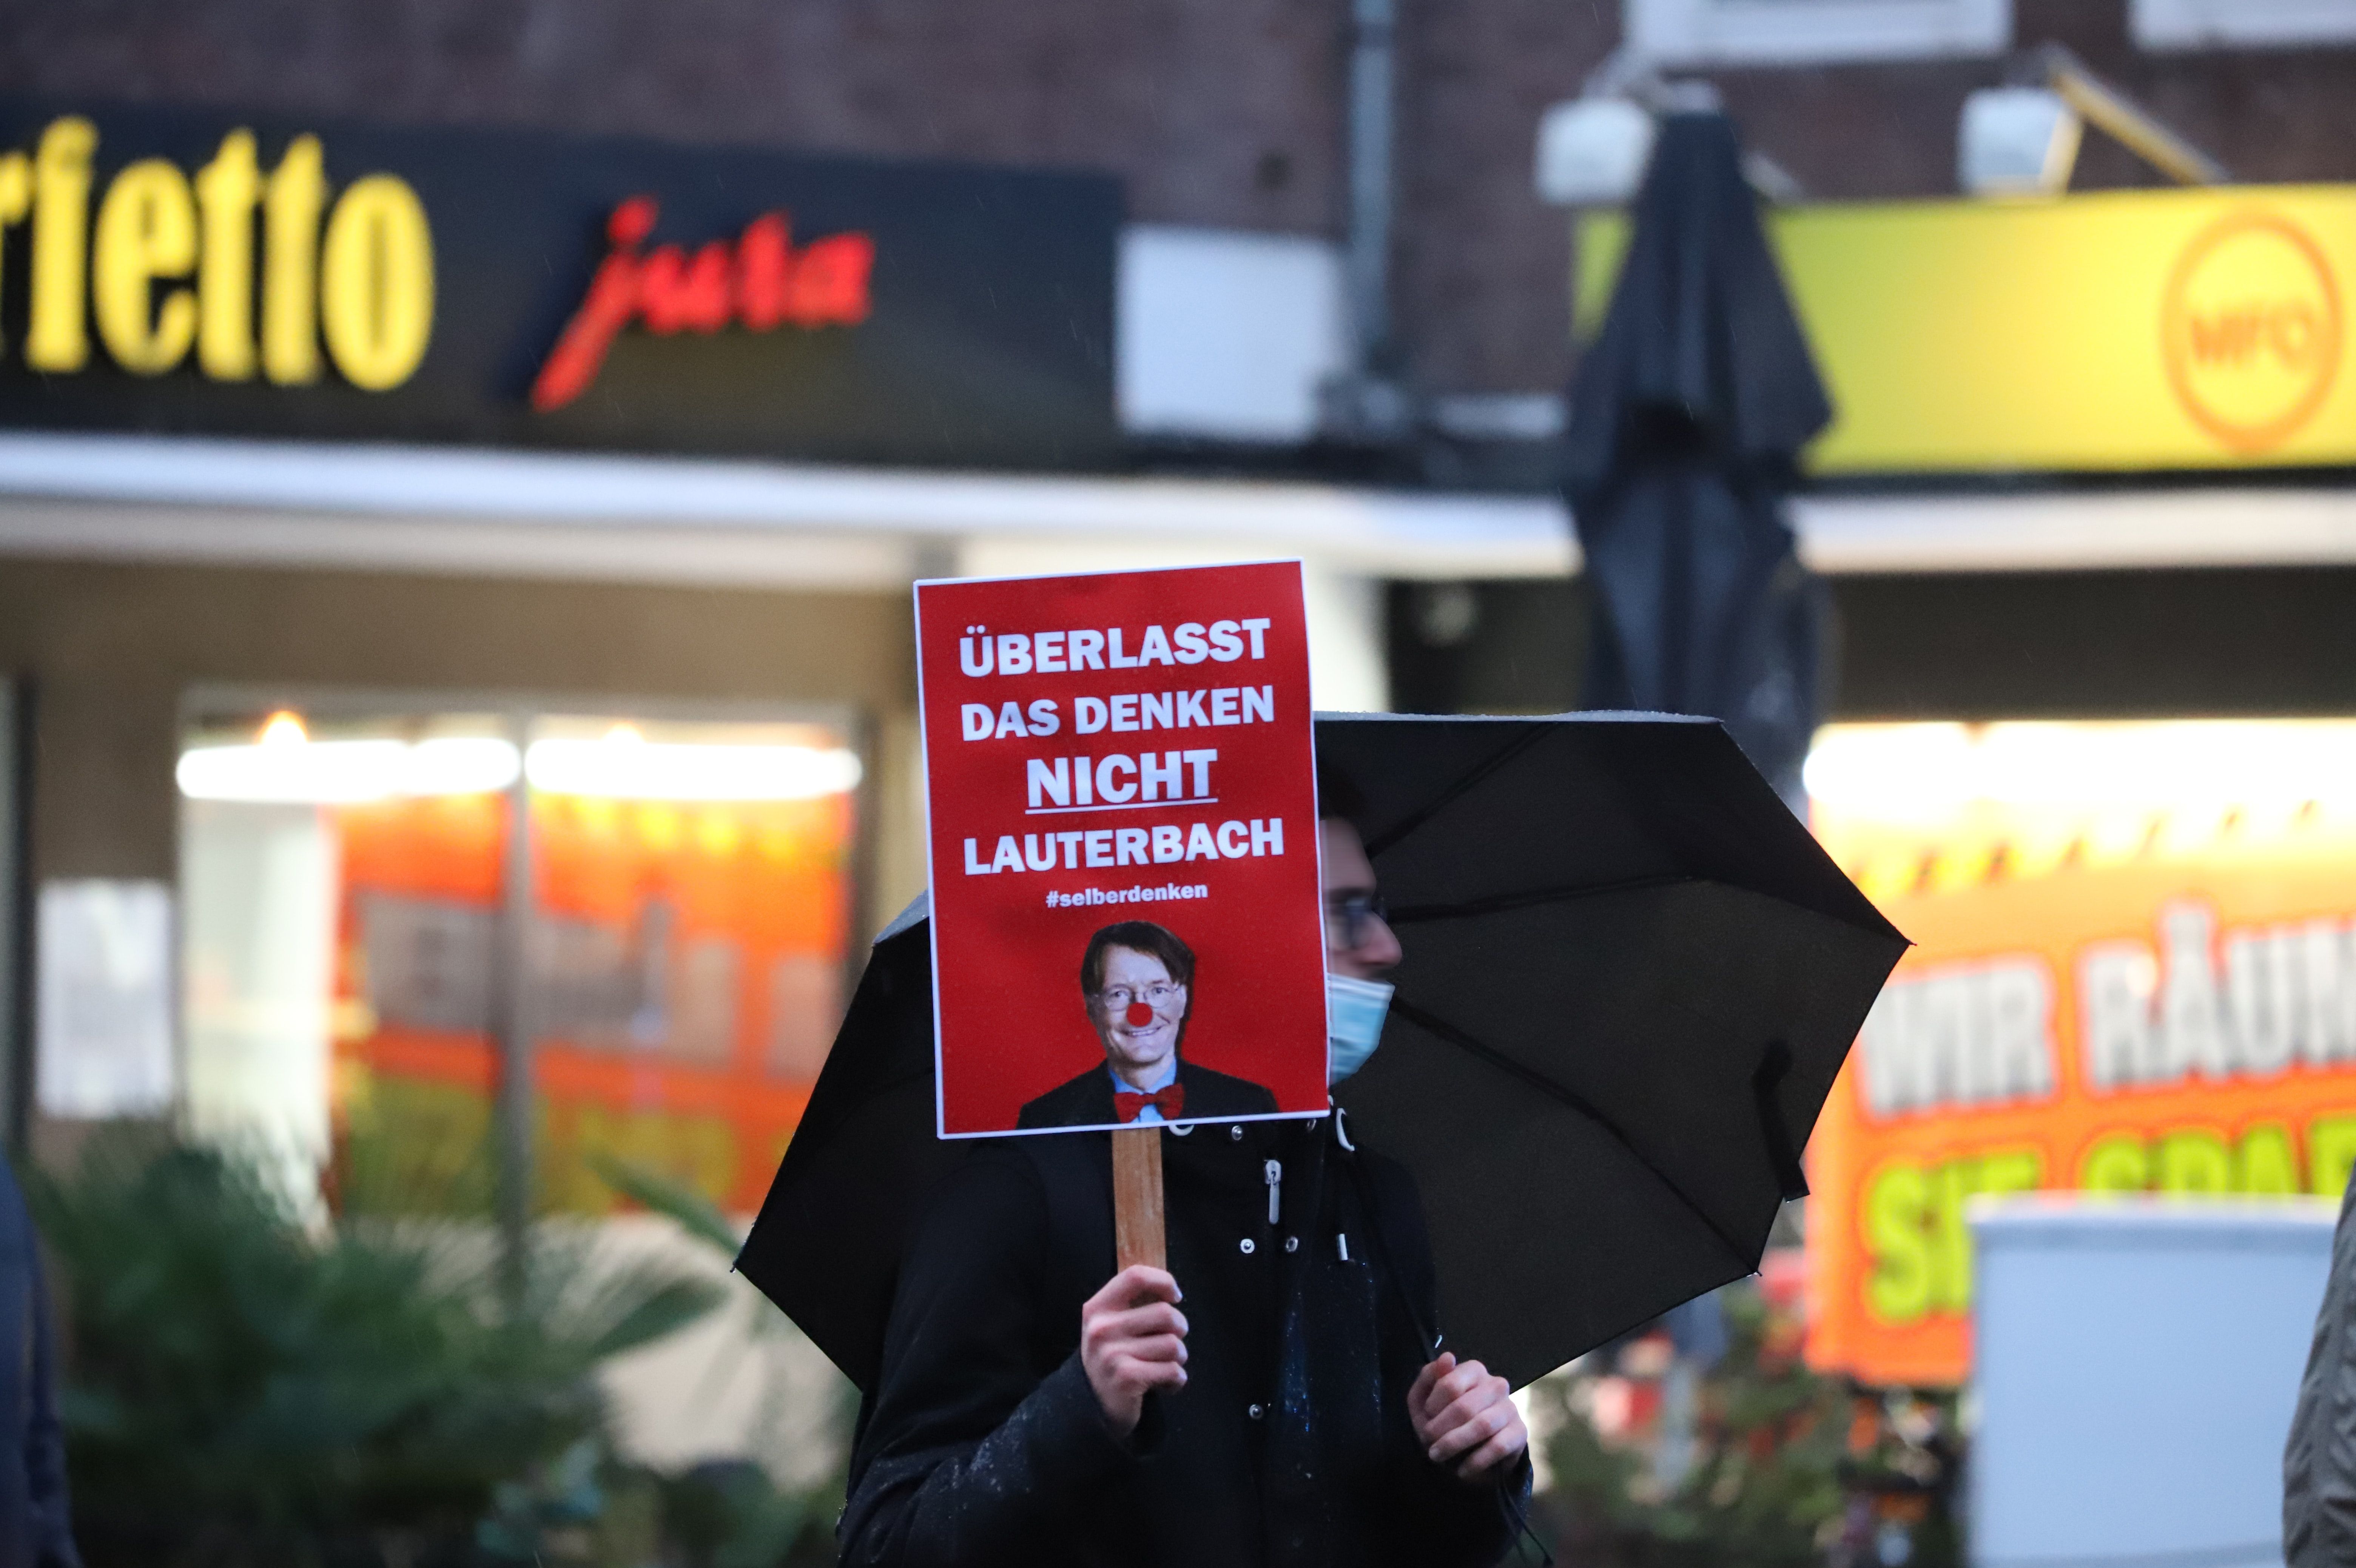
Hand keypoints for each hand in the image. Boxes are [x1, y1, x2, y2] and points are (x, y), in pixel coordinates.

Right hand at [1080, 1264, 1187, 1435]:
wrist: (1090, 1406)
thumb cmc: (1111, 1358)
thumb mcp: (1110, 1326)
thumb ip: (1133, 1305)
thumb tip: (1170, 1291)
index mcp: (1097, 1308)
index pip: (1135, 1276)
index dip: (1163, 1281)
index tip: (1175, 1296)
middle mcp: (1101, 1328)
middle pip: (1165, 1313)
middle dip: (1180, 1329)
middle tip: (1172, 1341)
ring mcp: (1112, 1353)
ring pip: (1174, 1345)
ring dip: (1179, 1358)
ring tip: (1164, 1366)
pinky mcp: (1127, 1378)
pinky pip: (1173, 1371)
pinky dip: (1176, 1380)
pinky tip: (1163, 1384)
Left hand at [1410, 1352, 1526, 1481]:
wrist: (1467, 1454)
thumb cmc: (1442, 1421)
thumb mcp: (1424, 1400)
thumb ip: (1429, 1377)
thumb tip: (1448, 1357)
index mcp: (1474, 1371)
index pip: (1451, 1384)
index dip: (1432, 1405)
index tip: (1425, 1417)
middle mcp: (1496, 1385)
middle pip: (1465, 1406)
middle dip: (1440, 1428)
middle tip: (1427, 1441)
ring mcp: (1510, 1408)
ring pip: (1482, 1425)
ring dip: (1454, 1444)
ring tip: (1437, 1456)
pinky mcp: (1520, 1433)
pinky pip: (1498, 1446)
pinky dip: (1475, 1461)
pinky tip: (1462, 1470)